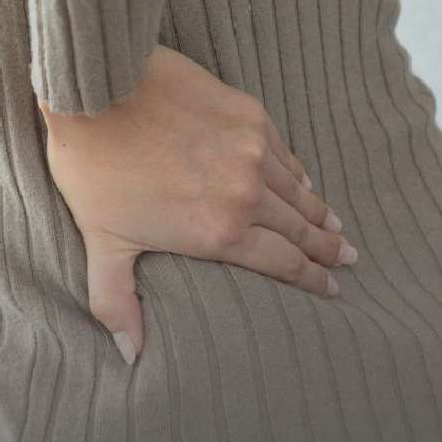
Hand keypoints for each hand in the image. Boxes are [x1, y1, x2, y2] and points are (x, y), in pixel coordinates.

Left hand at [40, 44, 356, 363]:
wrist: (96, 86)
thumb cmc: (93, 168)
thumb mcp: (102, 244)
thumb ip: (117, 302)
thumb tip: (128, 355)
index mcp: (219, 233)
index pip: (281, 264)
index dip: (309, 279)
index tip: (331, 289)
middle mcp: (248, 194)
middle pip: (300, 229)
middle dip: (326, 249)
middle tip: (348, 260)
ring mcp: (253, 150)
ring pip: (299, 191)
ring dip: (318, 211)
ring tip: (335, 226)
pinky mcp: (249, 113)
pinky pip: (285, 152)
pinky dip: (297, 172)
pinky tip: (304, 180)